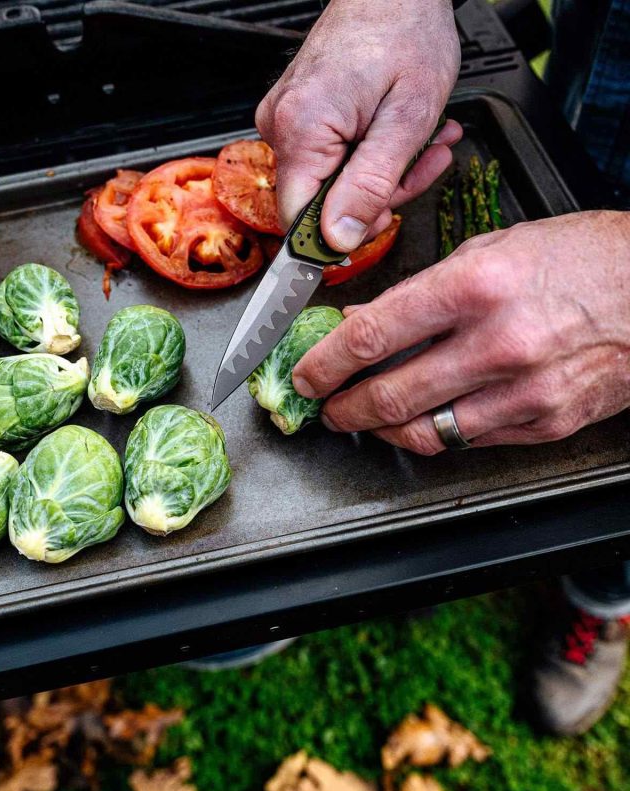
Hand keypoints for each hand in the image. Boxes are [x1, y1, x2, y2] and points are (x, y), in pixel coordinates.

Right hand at [255, 0, 461, 249]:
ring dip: (380, 175)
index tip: (379, 222)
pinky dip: (367, 156)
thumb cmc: (406, 33)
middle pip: (319, 202)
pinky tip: (398, 137)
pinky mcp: (295, 116)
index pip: (298, 219)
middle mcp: (280, 126)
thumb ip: (370, 186)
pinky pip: (328, 159)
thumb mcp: (405, 121)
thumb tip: (338, 240)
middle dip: (376, 196)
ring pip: (329, 183)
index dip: (339, 234)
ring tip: (423, 144)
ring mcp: (284, 120)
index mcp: (301, 129)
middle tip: (420, 167)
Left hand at [291, 211, 629, 452]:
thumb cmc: (580, 258)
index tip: (307, 375)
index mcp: (476, 287)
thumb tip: (363, 321)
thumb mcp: (491, 250)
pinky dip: (433, 434)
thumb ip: (421, 291)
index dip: (324, 364)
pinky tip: (419, 421)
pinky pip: (469, 442)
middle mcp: (498, 344)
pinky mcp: (546, 423)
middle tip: (327, 407)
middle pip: (390, 396)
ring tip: (363, 419)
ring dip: (380, 430)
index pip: (371, 337)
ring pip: (425, 434)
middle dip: (343, 409)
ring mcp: (525, 393)